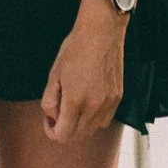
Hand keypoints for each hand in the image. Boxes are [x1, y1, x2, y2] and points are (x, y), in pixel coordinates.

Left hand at [41, 6, 126, 141]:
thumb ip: (50, 101)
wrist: (101, 31)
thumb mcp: (54, 74)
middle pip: (77, 136)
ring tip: (73, 106)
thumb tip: (53, 116)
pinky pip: (105, 120)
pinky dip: (94, 119)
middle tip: (58, 112)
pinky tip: (88, 103)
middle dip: (64, 129)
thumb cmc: (76, 49)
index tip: (49, 120)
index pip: (63, 135)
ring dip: (80, 125)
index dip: (51, 132)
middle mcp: (94, 106)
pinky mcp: (118, 97)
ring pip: (92, 130)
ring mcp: (108, 103)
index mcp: (76, 101)